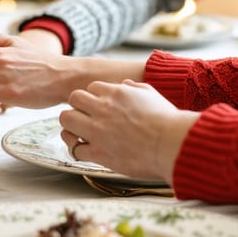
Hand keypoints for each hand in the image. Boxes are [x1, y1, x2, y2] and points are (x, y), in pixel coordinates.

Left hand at [58, 80, 198, 181]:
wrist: (171, 143)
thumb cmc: (167, 120)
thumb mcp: (151, 94)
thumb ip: (135, 88)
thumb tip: (125, 84)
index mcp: (116, 93)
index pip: (91, 88)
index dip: (93, 97)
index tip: (98, 106)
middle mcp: (102, 108)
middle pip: (73, 99)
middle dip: (78, 107)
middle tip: (84, 117)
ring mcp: (97, 130)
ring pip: (66, 119)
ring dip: (71, 126)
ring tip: (78, 133)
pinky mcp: (97, 152)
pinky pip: (74, 149)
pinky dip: (77, 150)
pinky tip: (84, 151)